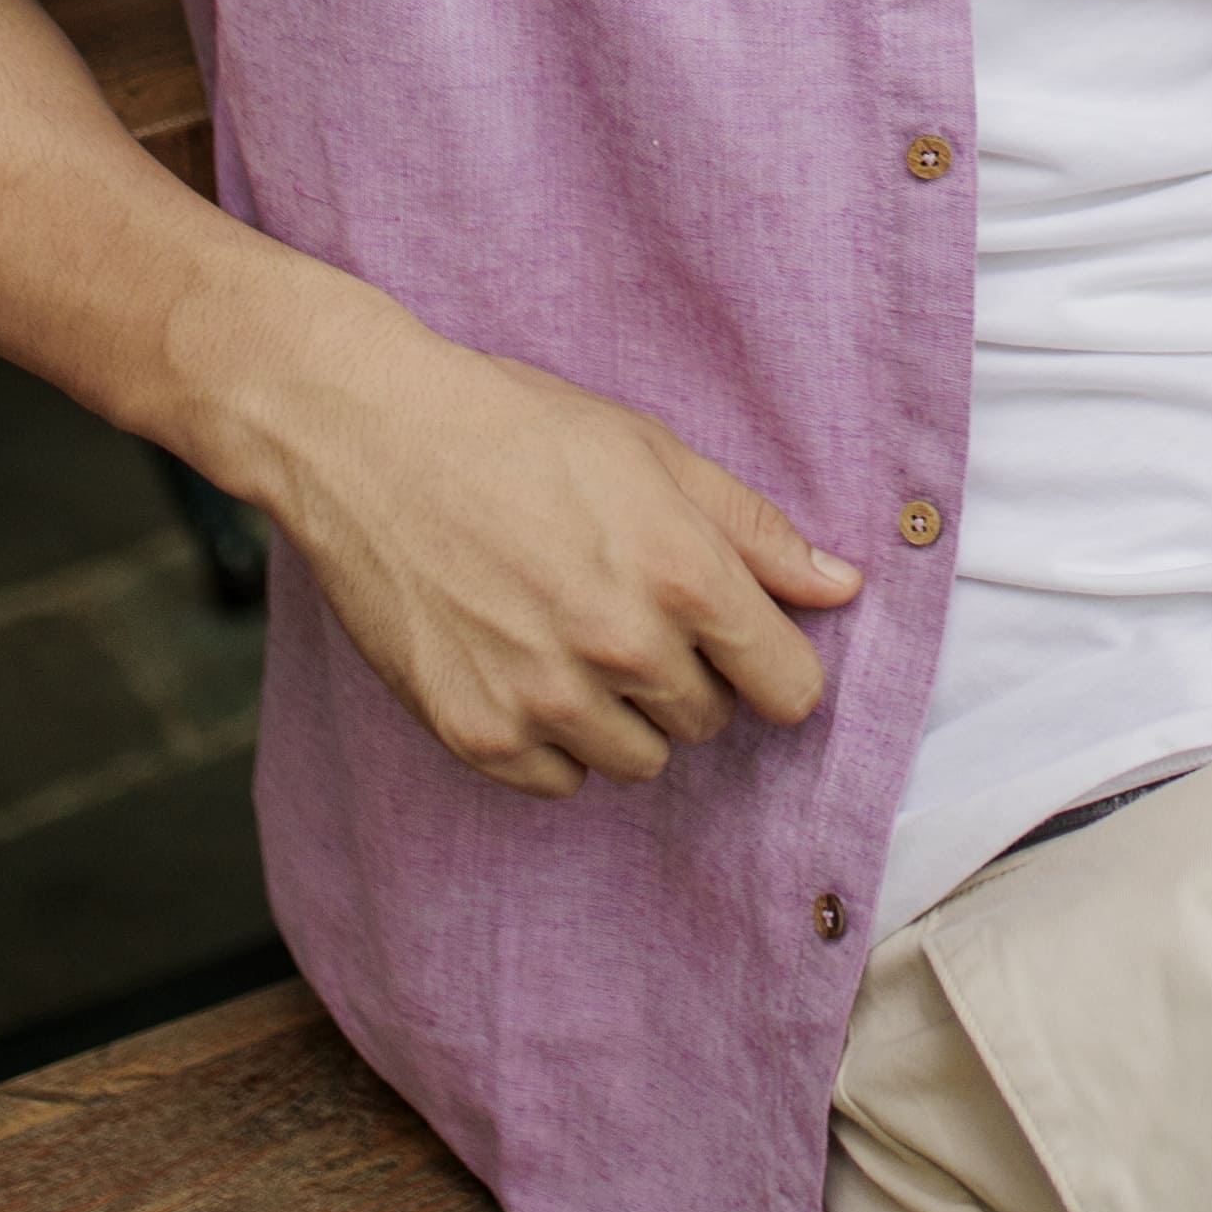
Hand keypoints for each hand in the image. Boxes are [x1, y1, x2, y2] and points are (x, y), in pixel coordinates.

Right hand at [216, 270, 859, 797]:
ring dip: (622, 714)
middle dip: (687, 675)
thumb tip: (841, 587)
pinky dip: (552, 738)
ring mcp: (545, 700)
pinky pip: (559, 780)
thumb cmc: (517, 431)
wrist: (370, 440)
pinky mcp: (477, 734)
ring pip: (640, 761)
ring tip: (570, 634)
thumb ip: (754, 531)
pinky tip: (521, 664)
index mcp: (682, 574)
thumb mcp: (653, 452)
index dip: (775, 667)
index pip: (790, 690)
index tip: (746, 647)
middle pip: (710, 722)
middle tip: (625, 606)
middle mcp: (622, 648)